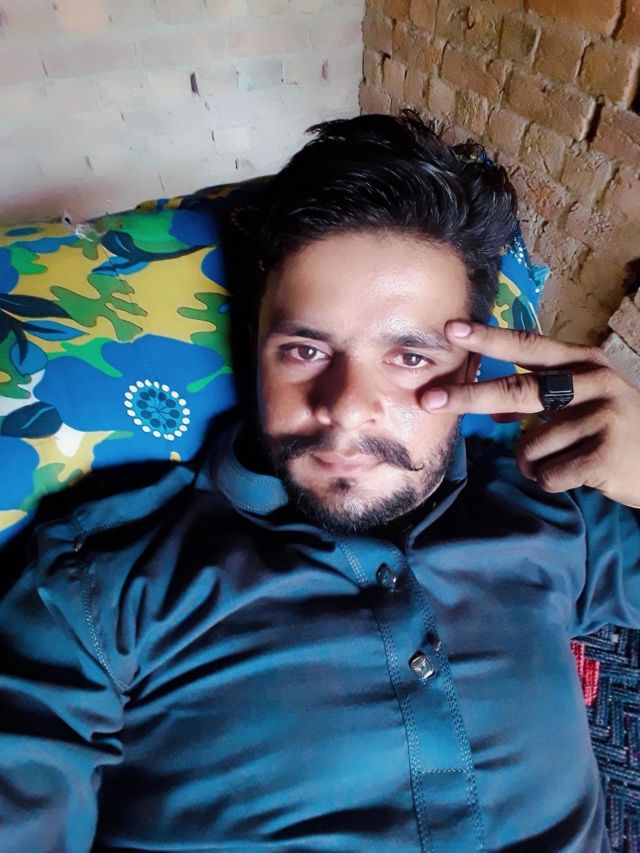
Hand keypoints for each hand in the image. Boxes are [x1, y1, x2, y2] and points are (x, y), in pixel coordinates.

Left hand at [421, 321, 639, 507]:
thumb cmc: (613, 429)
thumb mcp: (583, 401)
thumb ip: (541, 398)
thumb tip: (490, 410)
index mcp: (583, 362)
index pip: (528, 346)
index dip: (489, 338)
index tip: (451, 329)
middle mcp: (594, 382)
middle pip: (516, 391)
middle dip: (467, 397)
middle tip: (428, 400)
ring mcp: (603, 417)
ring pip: (528, 447)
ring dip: (533, 463)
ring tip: (566, 459)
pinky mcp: (605, 455)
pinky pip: (547, 475)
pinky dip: (550, 481)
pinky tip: (578, 474)